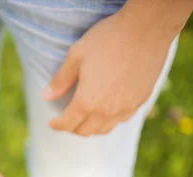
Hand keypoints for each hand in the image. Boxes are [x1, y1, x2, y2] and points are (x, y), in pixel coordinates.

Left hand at [43, 10, 173, 135]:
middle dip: (71, 128)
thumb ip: (60, 80)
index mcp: (87, 101)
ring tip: (84, 119)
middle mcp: (107, 111)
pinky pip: (121, 120)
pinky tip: (105, 111)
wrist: (146, 28)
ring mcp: (126, 108)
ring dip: (90, 128)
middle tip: (66, 120)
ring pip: (103, 130)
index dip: (57, 125)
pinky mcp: (140, 101)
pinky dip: (108, 121)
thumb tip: (46, 96)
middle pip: (85, 131)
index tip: (52, 122)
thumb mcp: (76, 55)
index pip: (67, 123)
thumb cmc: (108, 39)